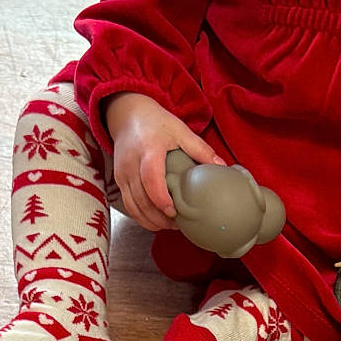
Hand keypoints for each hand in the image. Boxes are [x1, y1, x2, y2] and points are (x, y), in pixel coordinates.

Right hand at [104, 92, 223, 231]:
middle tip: (178, 225)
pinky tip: (156, 220)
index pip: (150, 178)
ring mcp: (122, 173)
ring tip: (169, 226)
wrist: (127, 114)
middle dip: (158, 217)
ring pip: (133, 206)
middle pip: (141, 199)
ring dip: (150, 220)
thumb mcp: (180, 131)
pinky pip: (128, 205)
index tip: (173, 211)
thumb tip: (222, 167)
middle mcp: (131, 164)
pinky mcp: (118, 180)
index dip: (161, 198)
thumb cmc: (156, 123)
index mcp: (148, 150)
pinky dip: (141, 216)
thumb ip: (201, 150)